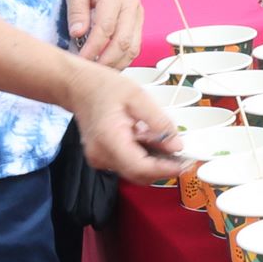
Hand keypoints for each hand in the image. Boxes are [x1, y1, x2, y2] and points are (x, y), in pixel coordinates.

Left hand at [65, 0, 144, 67]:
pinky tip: (108, 65)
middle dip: (105, 61)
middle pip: (123, 41)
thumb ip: (77, 11)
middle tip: (88, 71)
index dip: (94, 47)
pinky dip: (123, 59)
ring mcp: (139, 15)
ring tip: (98, 73)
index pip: (106, 27)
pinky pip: (135, 46)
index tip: (80, 59)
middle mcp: (131, 5)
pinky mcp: (140, 23)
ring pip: (132, 47)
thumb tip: (77, 34)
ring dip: (116, 64)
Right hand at [70, 67, 187, 182]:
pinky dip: (143, 156)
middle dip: (163, 168)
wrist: (78, 86)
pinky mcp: (103, 157)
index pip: (140, 168)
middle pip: (139, 175)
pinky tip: (146, 138)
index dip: (165, 170)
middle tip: (182, 154)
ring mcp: (100, 159)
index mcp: (109, 140)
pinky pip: (128, 164)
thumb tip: (177, 145)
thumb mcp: (138, 97)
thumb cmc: (103, 87)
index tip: (184, 164)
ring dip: (154, 162)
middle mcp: (102, 155)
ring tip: (161, 138)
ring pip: (135, 172)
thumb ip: (159, 122)